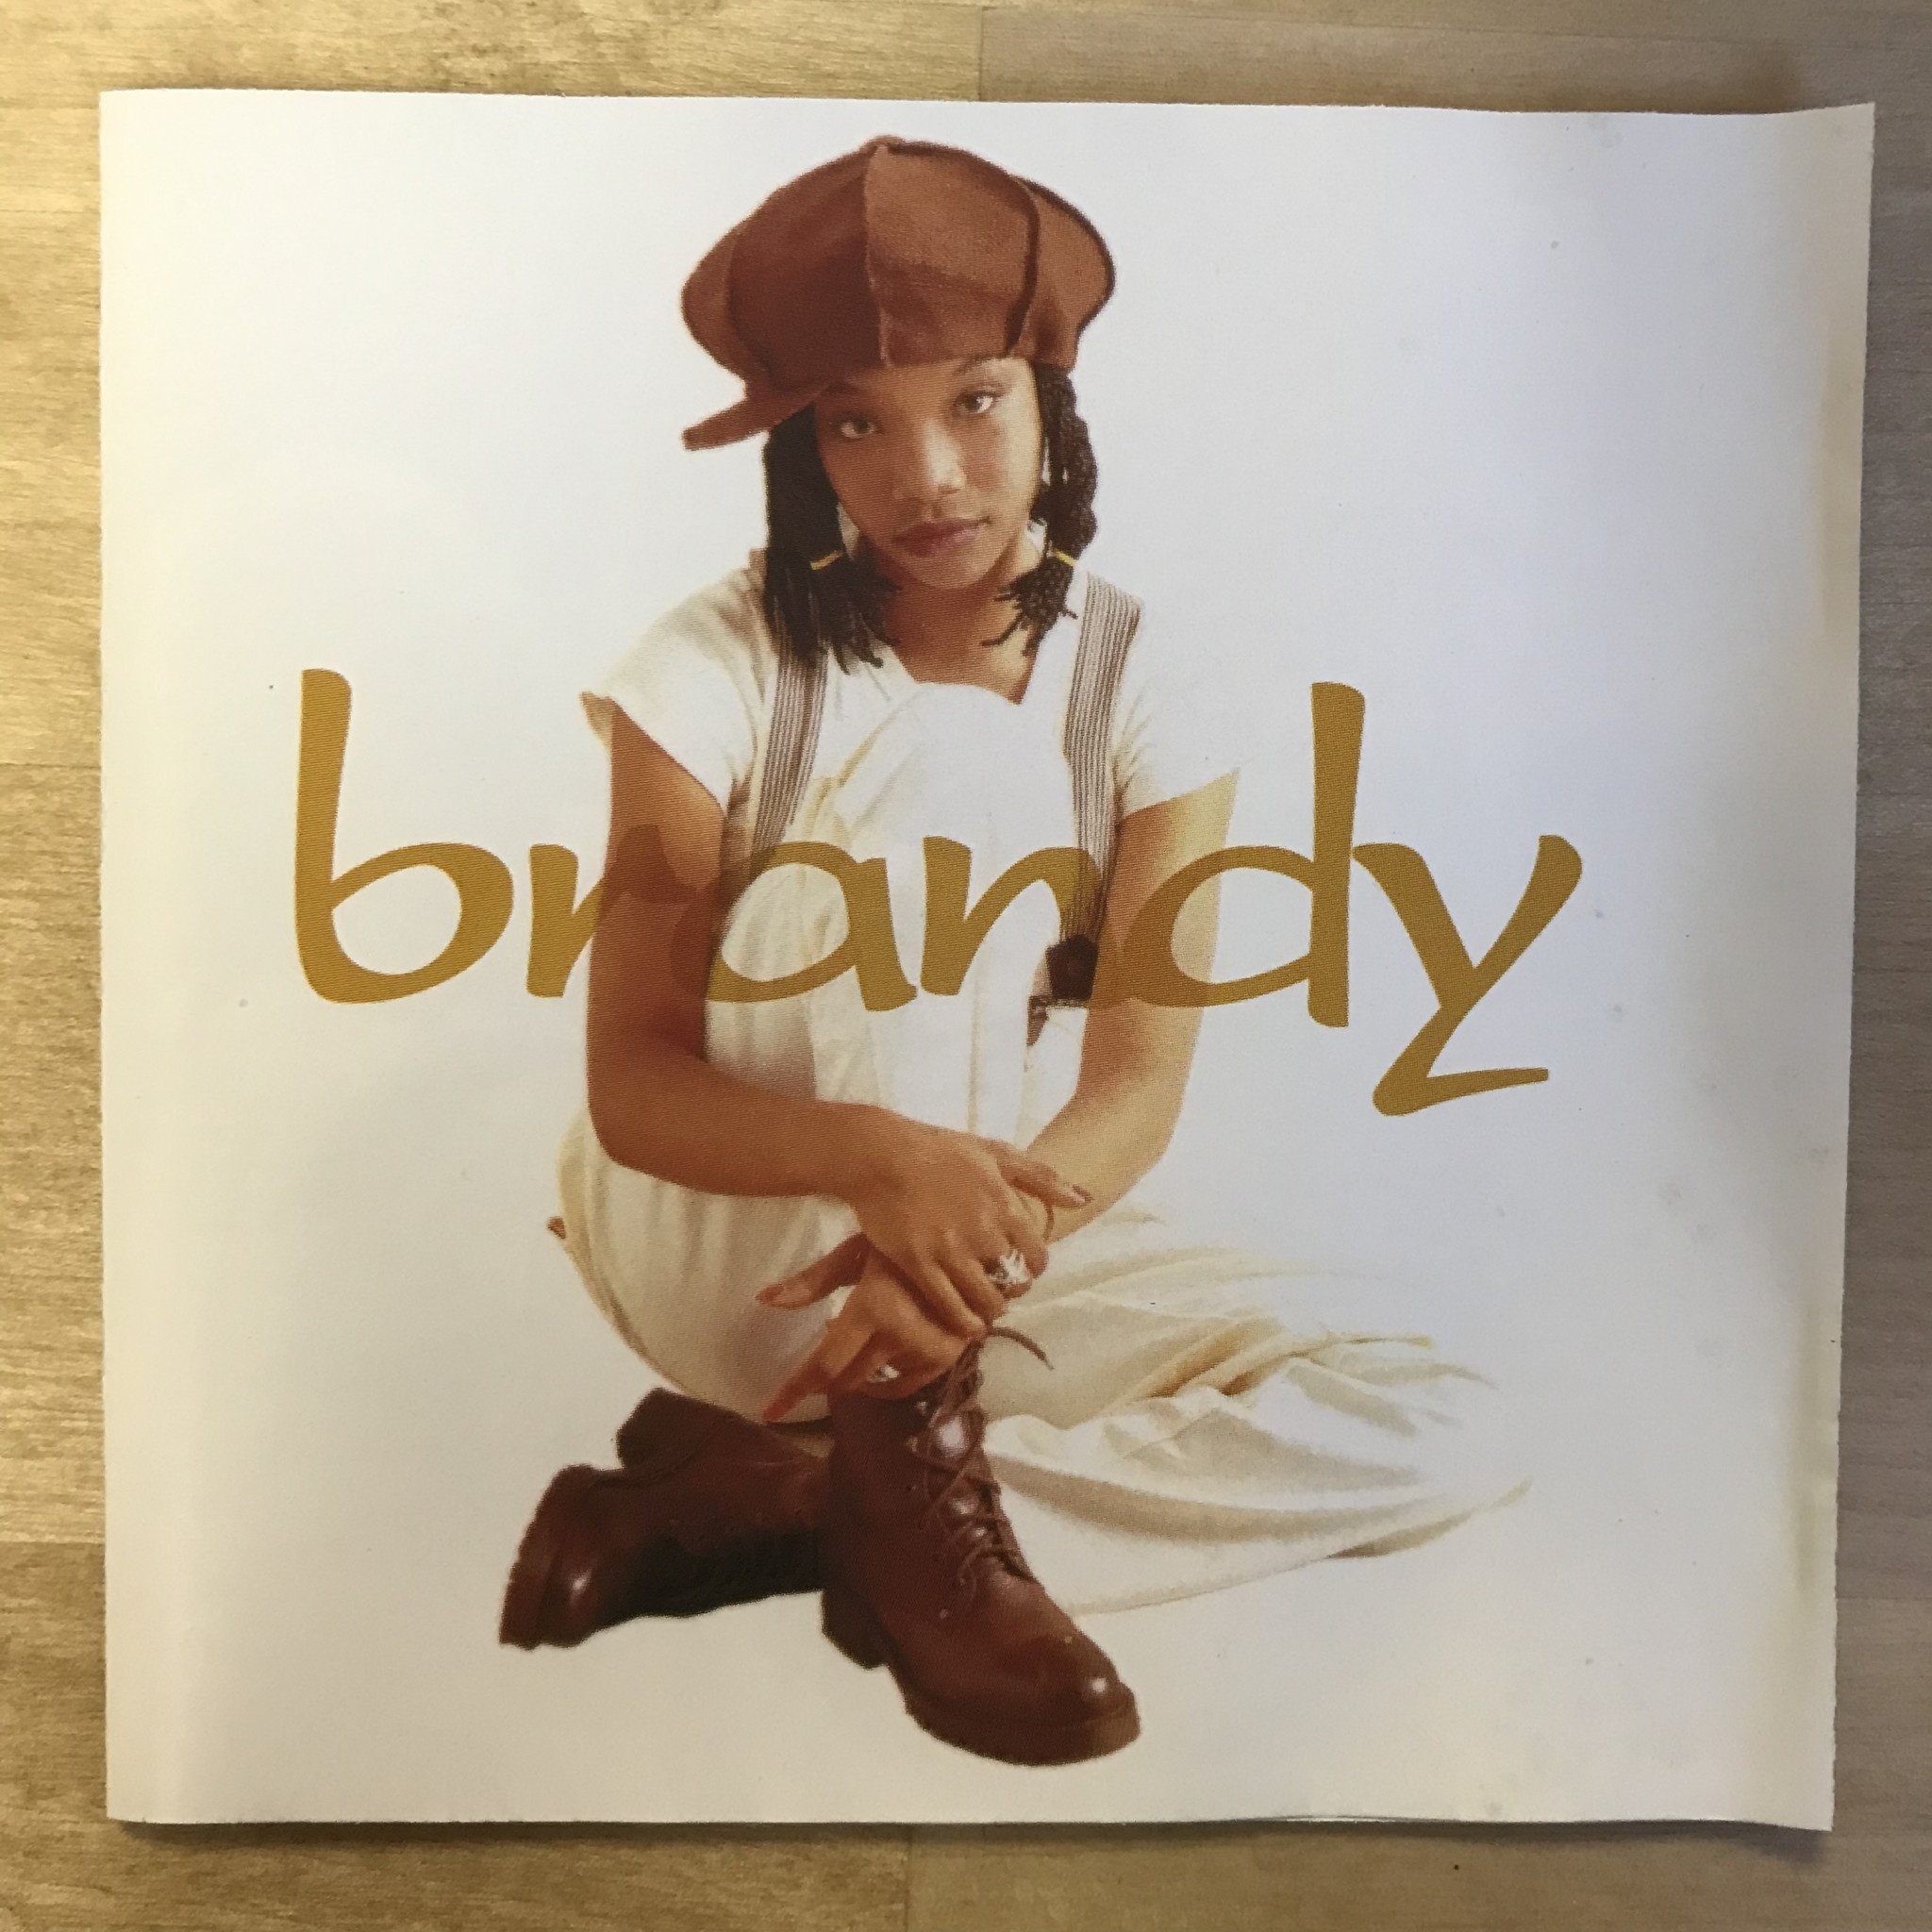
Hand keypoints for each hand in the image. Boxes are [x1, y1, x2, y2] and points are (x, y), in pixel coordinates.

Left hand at [761, 1245, 971, 1421]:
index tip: (770, 1412)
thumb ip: (811, 1282)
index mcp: (874, 1309)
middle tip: (817, 1361)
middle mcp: (902, 1336)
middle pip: (848, 1378)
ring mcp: (928, 1350)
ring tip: (854, 1343)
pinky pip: (906, 1385)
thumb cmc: (902, 1237)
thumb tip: (763, 1301)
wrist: (965, 1239)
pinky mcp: (949, 1357)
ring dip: (857, 1371)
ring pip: (875, 1381)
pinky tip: (878, 1359)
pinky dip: (885, 1380)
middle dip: (825, 1377)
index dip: (794, 1391)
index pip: (823, 1365)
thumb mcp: (855, 1253)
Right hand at [827, 1110, 1084, 1334]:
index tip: (1022, 1271)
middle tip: (1001, 1291)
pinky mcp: (918, 1264)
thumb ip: (1041, 1177)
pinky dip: (962, 1321)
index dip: (1034, 1270)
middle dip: (1012, 1291)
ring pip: (984, 1300)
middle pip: (1014, 1282)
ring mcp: (949, 1250)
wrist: (881, 1155)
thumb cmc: (940, 1150)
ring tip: (984, 1309)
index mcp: (1004, 1205)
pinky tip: (965, 1324)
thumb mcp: (995, 1153)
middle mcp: (982, 1231)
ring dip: (990, 1311)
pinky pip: (949, 1305)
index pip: (1038, 1256)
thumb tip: (1084, 1198)